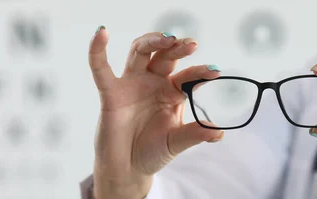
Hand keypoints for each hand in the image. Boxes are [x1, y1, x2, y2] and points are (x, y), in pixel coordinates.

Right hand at [88, 28, 223, 198]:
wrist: (127, 169)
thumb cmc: (153, 151)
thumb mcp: (176, 143)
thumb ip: (194, 134)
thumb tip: (218, 132)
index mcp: (172, 93)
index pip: (187, 77)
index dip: (200, 73)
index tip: (215, 72)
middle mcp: (153, 83)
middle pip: (165, 56)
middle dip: (178, 48)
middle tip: (192, 44)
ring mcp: (132, 84)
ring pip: (140, 52)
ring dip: (152, 41)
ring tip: (168, 37)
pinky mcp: (111, 92)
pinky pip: (101, 69)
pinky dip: (97, 50)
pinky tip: (101, 32)